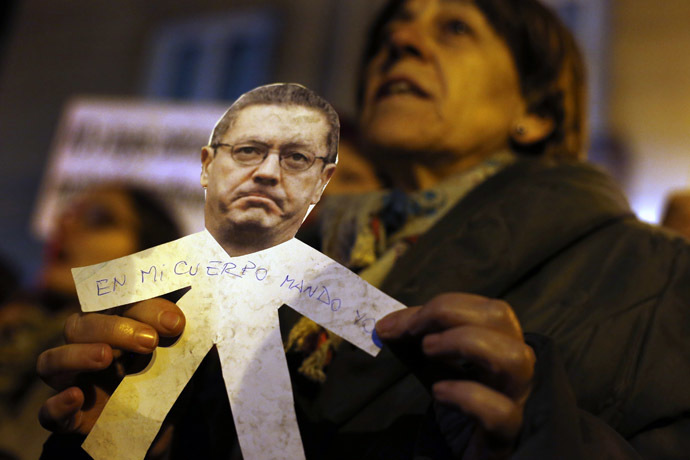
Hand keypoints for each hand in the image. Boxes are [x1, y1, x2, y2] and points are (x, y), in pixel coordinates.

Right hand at [36, 297, 184, 435]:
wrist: (170, 421)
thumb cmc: (169, 375)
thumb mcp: (178, 351)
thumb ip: (173, 331)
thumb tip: (173, 319)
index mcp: (112, 324)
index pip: (112, 302)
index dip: (141, 307)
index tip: (173, 321)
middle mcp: (87, 348)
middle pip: (79, 325)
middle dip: (113, 328)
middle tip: (150, 341)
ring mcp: (75, 383)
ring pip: (50, 362)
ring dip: (76, 355)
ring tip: (106, 357)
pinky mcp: (72, 419)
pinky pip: (47, 413)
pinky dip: (56, 405)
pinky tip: (76, 397)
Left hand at [375, 293, 534, 455]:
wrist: (475, 457)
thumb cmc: (458, 407)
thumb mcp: (435, 369)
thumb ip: (415, 346)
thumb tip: (386, 325)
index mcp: (501, 344)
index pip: (483, 308)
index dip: (441, 306)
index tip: (394, 322)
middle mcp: (515, 367)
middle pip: (503, 318)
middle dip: (449, 313)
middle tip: (413, 331)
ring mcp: (516, 400)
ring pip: (514, 358)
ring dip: (464, 342)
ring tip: (428, 350)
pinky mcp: (506, 436)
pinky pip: (500, 411)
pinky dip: (467, 395)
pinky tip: (440, 393)